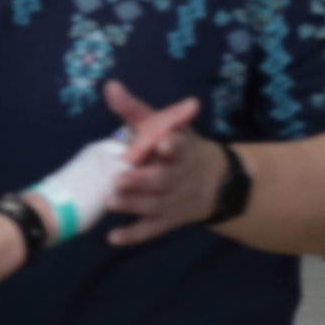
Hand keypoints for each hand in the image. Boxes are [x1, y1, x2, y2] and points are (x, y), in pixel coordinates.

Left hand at [101, 79, 219, 246]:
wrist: (215, 182)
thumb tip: (109, 86)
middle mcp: (178, 176)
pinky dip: (132, 235)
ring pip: (152, 205)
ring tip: (111, 202)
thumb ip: (135, 109)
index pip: (178, 146)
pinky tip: (113, 238)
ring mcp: (173, 200)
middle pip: (161, 180)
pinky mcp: (167, 220)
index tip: (162, 143)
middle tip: (120, 179)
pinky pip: (150, 230)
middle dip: (142, 180)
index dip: (171, 146)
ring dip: (132, 205)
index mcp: (181, 149)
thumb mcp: (164, 126)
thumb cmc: (177, 147)